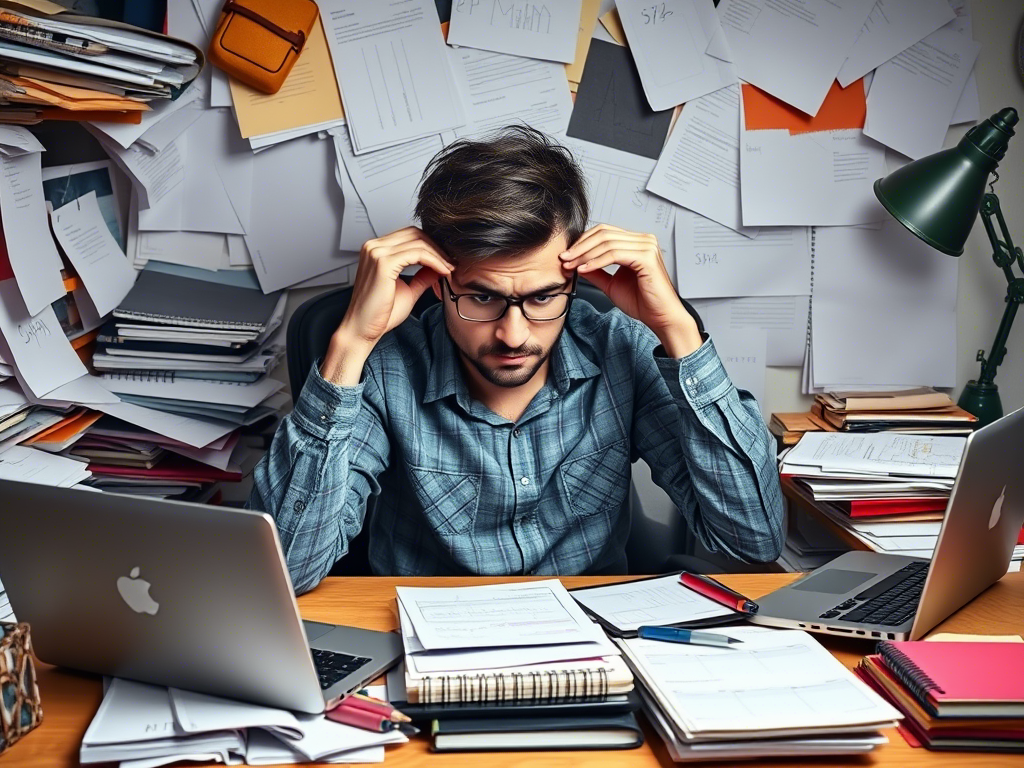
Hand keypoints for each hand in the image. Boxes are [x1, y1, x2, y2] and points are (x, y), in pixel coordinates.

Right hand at [322, 228, 452, 385]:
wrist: (362, 330)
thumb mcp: (408, 290)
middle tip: (451, 262)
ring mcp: (377, 252)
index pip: (409, 236)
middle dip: (437, 247)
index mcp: (376, 250)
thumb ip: (422, 276)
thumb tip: (439, 266)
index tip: (447, 260)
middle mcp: (374, 247)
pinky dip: (434, 260)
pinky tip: (442, 271)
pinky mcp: (383, 263)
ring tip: (449, 268)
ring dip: (438, 254)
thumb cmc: (379, 314)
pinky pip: (417, 253)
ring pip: (418, 241)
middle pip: (414, 233)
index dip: (431, 245)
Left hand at [560, 224, 700, 355]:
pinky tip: (583, 269)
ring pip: (607, 243)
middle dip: (580, 247)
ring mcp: (646, 246)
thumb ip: (596, 272)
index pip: (604, 232)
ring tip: (571, 265)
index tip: (566, 256)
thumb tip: (576, 264)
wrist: (660, 318)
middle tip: (564, 259)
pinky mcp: (646, 257)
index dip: (582, 242)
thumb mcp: (611, 284)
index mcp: (636, 243)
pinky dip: (596, 262)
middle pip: (603, 234)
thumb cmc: (643, 302)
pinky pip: (614, 254)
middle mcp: (643, 240)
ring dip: (584, 254)